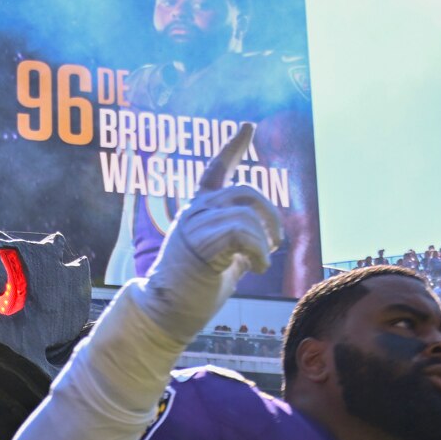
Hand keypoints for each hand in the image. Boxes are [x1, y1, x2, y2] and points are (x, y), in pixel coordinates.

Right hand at [138, 127, 284, 339]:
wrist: (165, 312)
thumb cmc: (192, 291)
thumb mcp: (222, 260)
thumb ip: (238, 243)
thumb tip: (264, 239)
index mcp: (198, 210)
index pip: (215, 168)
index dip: (233, 145)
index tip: (248, 126)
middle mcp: (196, 211)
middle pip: (245, 191)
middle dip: (270, 214)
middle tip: (275, 241)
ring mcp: (196, 225)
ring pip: (247, 215)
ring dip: (263, 241)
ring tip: (261, 263)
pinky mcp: (202, 243)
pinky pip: (243, 234)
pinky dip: (259, 253)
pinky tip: (257, 270)